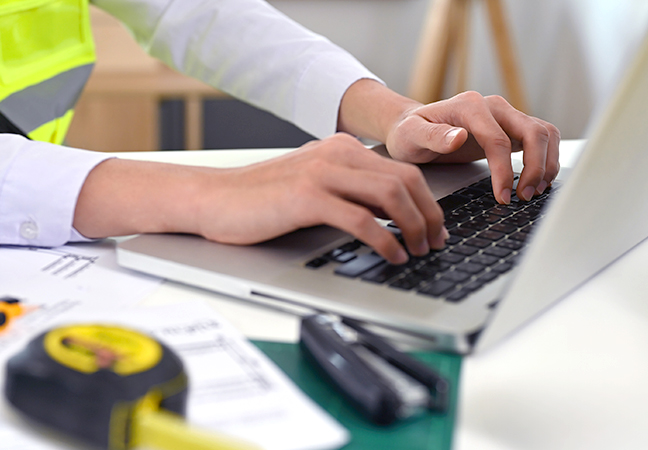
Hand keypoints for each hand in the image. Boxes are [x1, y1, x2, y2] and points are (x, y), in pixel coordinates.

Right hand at [73, 134, 446, 263]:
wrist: (212, 199)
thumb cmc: (257, 200)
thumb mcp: (308, 184)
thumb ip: (343, 189)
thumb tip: (384, 215)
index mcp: (340, 149)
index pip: (401, 169)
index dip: (427, 201)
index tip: (435, 227)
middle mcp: (336, 154)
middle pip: (405, 180)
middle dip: (429, 215)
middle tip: (435, 243)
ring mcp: (321, 173)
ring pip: (391, 195)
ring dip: (413, 228)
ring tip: (417, 251)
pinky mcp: (307, 198)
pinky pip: (362, 219)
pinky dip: (385, 240)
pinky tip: (391, 256)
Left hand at [337, 80, 559, 203]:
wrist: (412, 126)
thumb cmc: (410, 132)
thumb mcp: (411, 136)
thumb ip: (433, 137)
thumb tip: (459, 138)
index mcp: (470, 106)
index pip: (498, 140)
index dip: (505, 171)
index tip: (503, 197)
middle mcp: (493, 106)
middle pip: (534, 132)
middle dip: (536, 167)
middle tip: (524, 197)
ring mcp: (505, 115)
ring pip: (545, 133)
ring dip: (547, 163)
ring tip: (534, 191)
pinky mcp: (511, 128)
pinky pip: (541, 138)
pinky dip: (546, 159)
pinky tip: (537, 181)